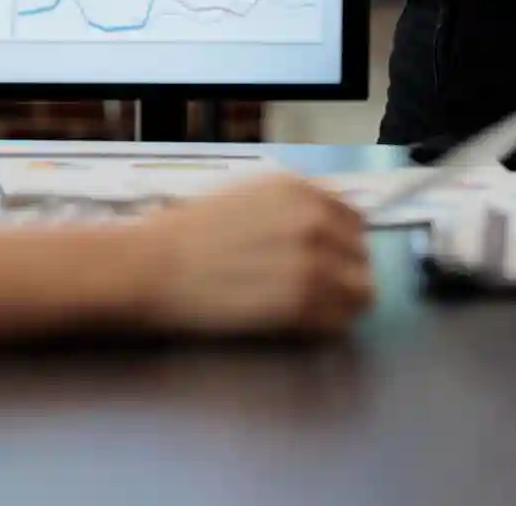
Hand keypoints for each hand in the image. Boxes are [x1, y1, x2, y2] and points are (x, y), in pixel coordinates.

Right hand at [129, 174, 374, 337]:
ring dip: (341, 303)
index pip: (356, 219)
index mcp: (301, 190)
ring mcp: (312, 263)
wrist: (154, 266)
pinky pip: (339, 322)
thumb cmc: (189, 231)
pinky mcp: (300, 304)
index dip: (342, 242)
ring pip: (361, 293)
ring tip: (309, 309)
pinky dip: (326, 326)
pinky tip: (297, 323)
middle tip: (313, 288)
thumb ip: (294, 203)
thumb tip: (328, 220)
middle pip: (362, 257)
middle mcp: (315, 220)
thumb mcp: (248, 194)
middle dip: (344, 273)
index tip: (327, 258)